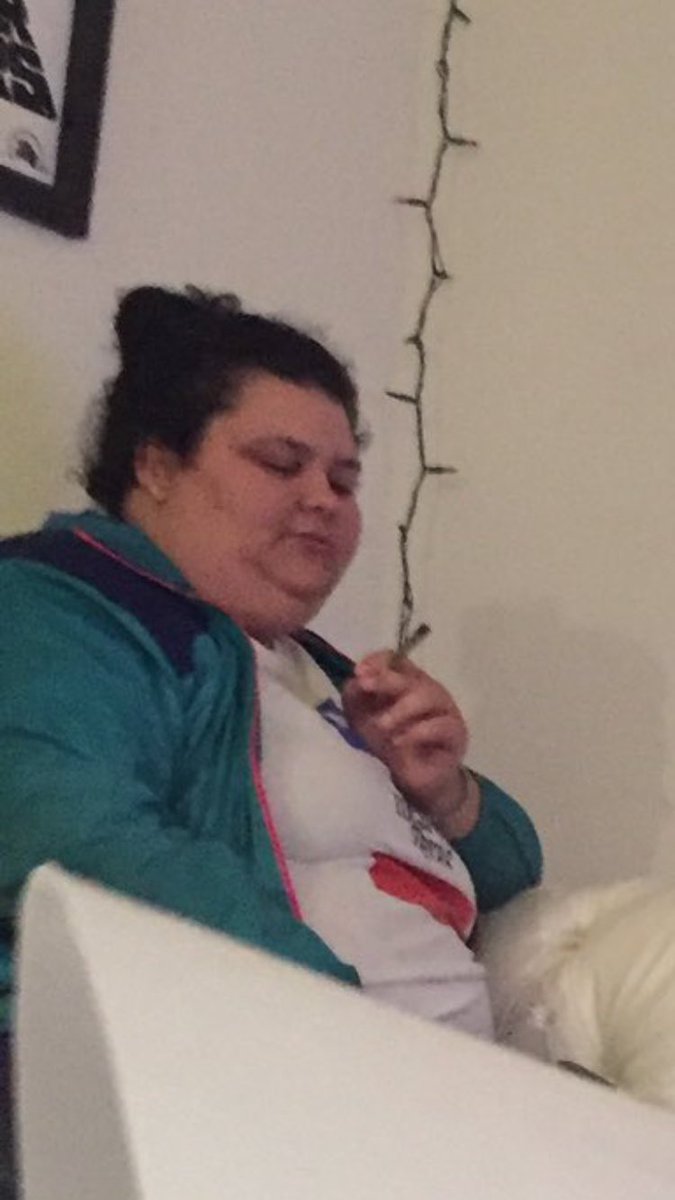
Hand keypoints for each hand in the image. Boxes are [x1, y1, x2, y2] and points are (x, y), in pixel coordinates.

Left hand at [342, 650, 475, 833]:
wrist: (414, 783)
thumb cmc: (389, 746)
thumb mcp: (363, 720)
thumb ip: (356, 698)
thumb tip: (355, 681)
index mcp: (405, 682)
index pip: (395, 659)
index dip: (376, 661)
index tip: (359, 673)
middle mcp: (427, 690)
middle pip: (410, 675)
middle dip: (385, 680)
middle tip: (365, 687)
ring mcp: (445, 710)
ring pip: (428, 695)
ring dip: (400, 710)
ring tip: (382, 727)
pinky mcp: (456, 734)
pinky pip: (440, 725)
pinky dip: (416, 732)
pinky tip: (400, 743)